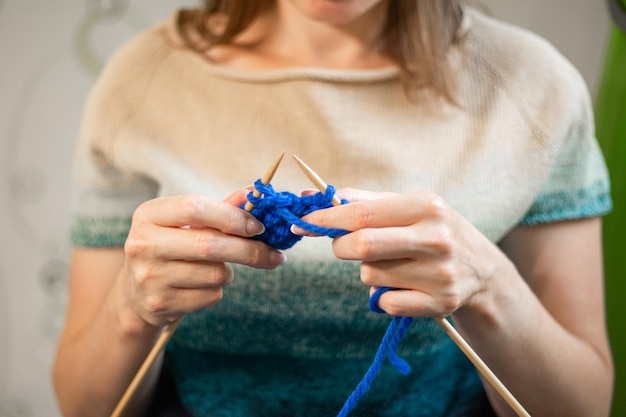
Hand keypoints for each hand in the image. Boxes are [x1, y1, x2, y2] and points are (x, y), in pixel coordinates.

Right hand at [122, 189, 285, 326]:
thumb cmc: (171, 248)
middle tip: (275, 255)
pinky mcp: (159, 303)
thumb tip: (256, 192)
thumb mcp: (186, 224)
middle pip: (209, 244)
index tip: (259, 227)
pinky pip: (210, 295)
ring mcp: (149, 276)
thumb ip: (221, 208)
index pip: (195, 207)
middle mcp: (143, 244)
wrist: (136, 294)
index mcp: (148, 215)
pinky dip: (217, 290)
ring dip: (228, 272)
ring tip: (217, 268)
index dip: (233, 216)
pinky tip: (201, 286)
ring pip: (215, 273)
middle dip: (249, 250)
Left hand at [296, 189, 501, 317]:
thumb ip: (361, 201)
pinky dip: (382, 296)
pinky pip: (384, 302)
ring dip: (368, 271)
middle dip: (341, 247)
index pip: (362, 214)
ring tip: (392, 264)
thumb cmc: (432, 229)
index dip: (326, 220)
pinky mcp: (439, 303)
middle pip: (362, 246)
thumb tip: (313, 197)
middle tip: (343, 246)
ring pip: (370, 276)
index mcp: (426, 206)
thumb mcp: (408, 206)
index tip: (303, 223)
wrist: (482, 269)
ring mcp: (440, 274)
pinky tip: (403, 285)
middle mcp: (435, 238)